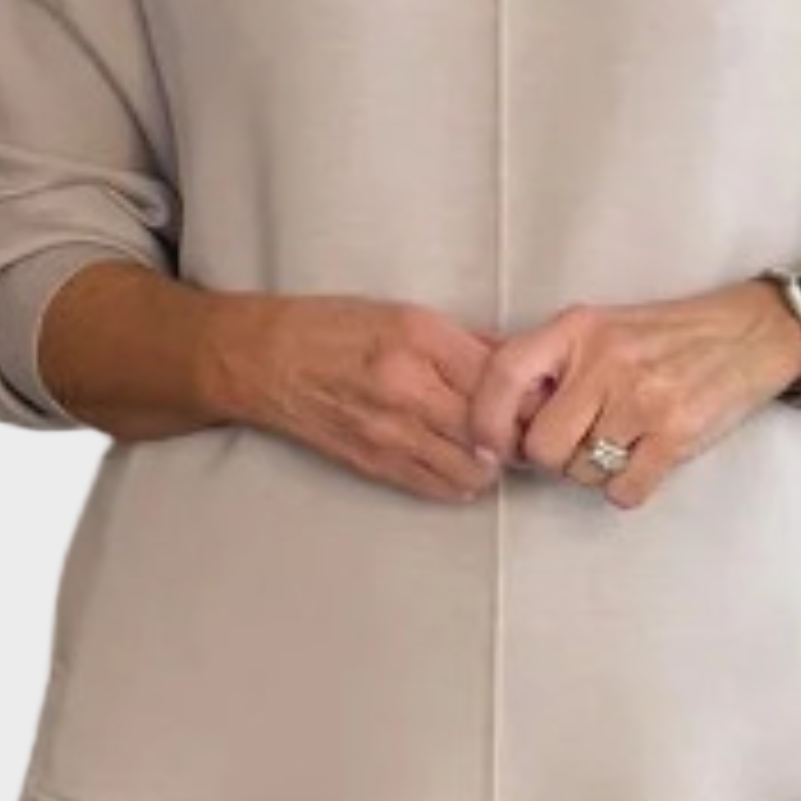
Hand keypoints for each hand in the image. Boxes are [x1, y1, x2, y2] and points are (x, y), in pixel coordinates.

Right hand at [217, 294, 510, 502]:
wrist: (263, 361)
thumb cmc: (331, 328)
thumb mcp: (402, 312)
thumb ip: (463, 341)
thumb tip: (519, 361)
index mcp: (418, 338)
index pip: (500, 378)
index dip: (528, 395)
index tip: (537, 398)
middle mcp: (407, 387)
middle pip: (493, 430)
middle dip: (514, 434)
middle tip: (519, 429)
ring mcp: (389, 432)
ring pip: (471, 469)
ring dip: (490, 465)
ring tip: (488, 450)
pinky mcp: (374, 463)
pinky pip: (437, 487)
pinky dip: (459, 482)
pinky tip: (460, 465)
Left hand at [467, 281, 800, 509]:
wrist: (750, 333)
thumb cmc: (667, 337)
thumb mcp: (602, 326)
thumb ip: (550, 361)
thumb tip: (490, 407)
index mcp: (579, 329)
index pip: (506, 373)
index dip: (486, 419)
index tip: (489, 446)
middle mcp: (605, 362)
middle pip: (541, 446)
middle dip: (552, 459)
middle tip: (576, 445)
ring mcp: (642, 400)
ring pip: (581, 472)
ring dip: (594, 471)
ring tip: (622, 442)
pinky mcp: (674, 435)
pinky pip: (622, 490)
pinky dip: (627, 488)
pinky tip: (643, 461)